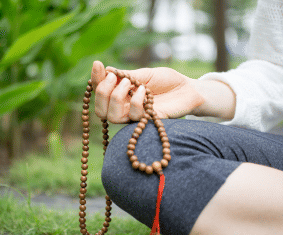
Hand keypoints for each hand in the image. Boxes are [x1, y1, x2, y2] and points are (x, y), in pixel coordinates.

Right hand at [91, 61, 205, 122]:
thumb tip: (105, 69)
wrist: (187, 89)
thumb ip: (126, 75)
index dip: (95, 80)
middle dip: (102, 92)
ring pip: (112, 117)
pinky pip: (134, 116)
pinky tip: (145, 90)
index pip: (100, 91)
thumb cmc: (166, 80)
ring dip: (116, 97)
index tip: (98, 64)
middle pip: (100, 110)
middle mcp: (124, 107)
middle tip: (115, 78)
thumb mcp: (144, 74)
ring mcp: (134, 116)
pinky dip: (136, 101)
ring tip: (129, 83)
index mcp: (120, 93)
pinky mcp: (147, 122)